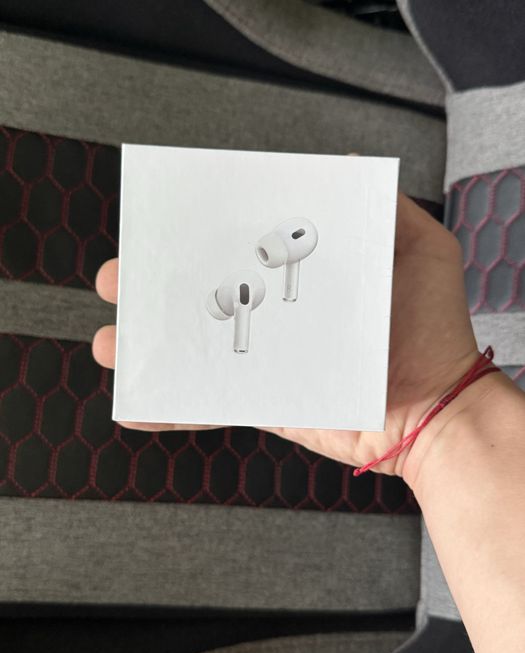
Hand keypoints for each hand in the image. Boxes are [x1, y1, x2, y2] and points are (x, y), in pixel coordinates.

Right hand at [92, 194, 477, 484]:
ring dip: (149, 345)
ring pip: (196, 349)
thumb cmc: (433, 328)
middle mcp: (279, 314)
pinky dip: (172, 409)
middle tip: (119, 277)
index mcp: (303, 277)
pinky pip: (212, 405)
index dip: (200, 235)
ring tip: (112, 341)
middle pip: (206, 293)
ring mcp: (268, 359)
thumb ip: (385, 209)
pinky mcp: (266, 401)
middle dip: (155, 285)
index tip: (165, 225)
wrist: (435, 409)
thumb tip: (346, 167)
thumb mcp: (420, 249)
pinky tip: (137, 404)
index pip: (242, 246)